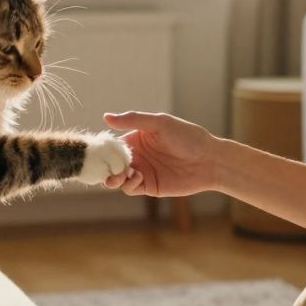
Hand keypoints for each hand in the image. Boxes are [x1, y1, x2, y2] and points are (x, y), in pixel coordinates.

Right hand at [100, 111, 218, 196]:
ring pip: (117, 178)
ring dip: (114, 177)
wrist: (209, 160)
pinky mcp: (149, 186)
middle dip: (105, 167)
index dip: (102, 149)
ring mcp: (142, 172)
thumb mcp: (160, 123)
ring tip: (122, 174)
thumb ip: (133, 120)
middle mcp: (137, 155)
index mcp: (136, 138)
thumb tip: (106, 117)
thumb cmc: (188, 137)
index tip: (97, 152)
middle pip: (111, 164)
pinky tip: (138, 176)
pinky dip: (128, 184)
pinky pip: (130, 188)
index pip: (111, 145)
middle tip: (106, 167)